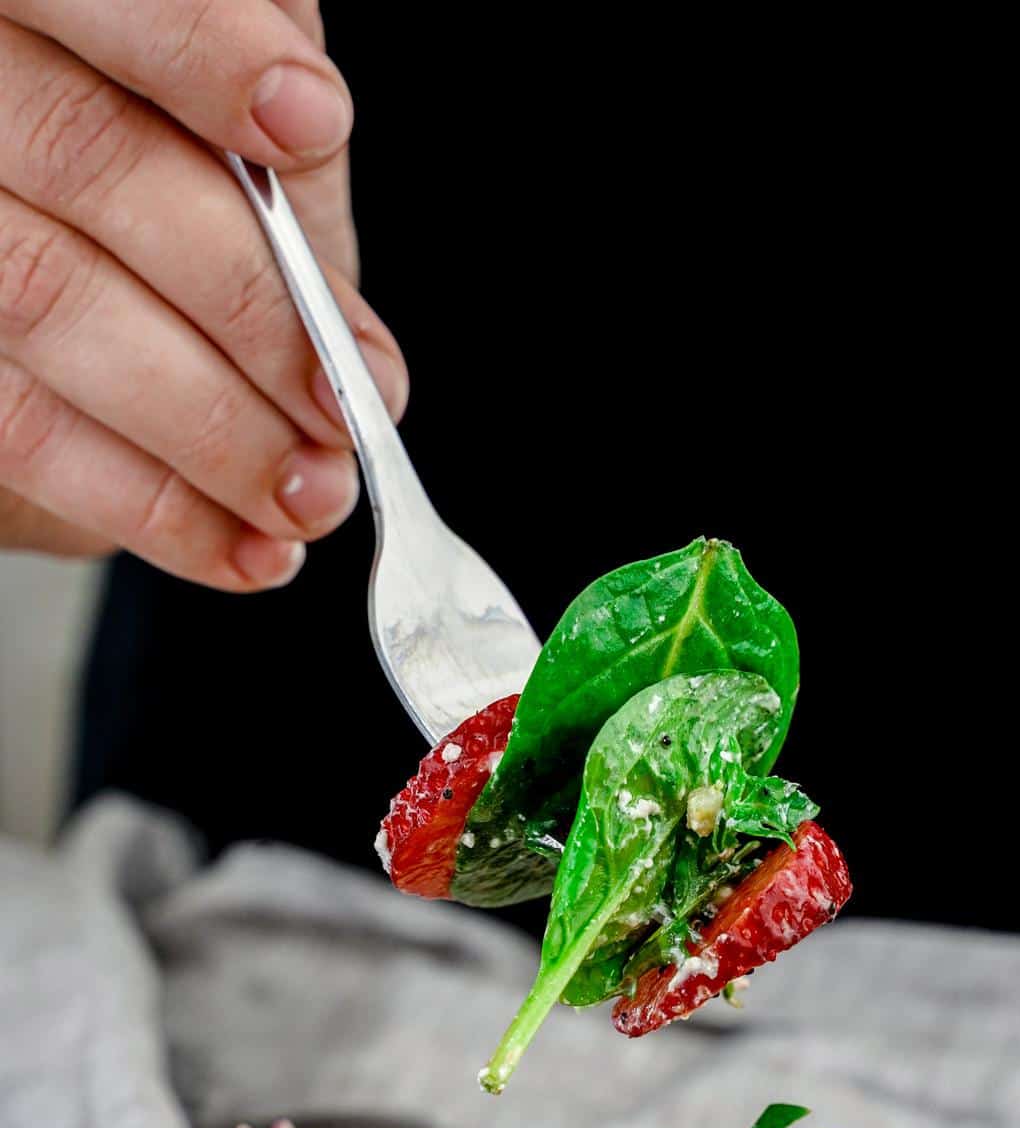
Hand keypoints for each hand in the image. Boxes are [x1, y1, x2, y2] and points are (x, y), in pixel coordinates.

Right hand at [0, 0, 406, 588]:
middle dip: (248, 299)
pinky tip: (246, 548)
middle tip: (350, 398)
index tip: (311, 122)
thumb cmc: (168, 168)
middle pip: (85, 161)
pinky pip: (21, 430)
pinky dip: (152, 505)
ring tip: (313, 494)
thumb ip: (259, 107)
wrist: (81, 263)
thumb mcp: (218, 110)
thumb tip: (312, 141)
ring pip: (46, 297)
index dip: (193, 46)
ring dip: (209, 424)